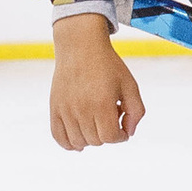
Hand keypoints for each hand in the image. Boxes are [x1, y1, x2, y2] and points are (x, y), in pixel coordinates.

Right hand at [51, 15, 144, 151]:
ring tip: (95, 120)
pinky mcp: (55, 107)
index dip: (120, 136)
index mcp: (101, 102)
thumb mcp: (130, 85)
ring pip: (78, 142)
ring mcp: (65, 109)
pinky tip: (79, 142)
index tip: (122, 127)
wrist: (80, 46)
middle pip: (95, 141)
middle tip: (109, 115)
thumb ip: (136, 111)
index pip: (110, 137)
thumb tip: (128, 134)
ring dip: (91, 138)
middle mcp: (81, 108)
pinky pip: (58, 136)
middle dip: (107, 134)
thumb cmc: (108, 66)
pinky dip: (69, 144)